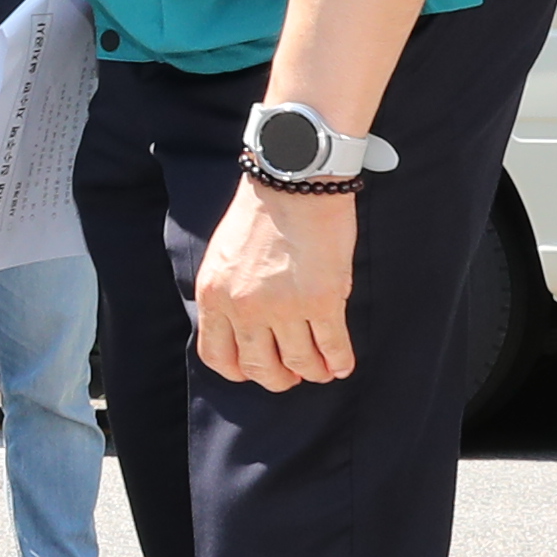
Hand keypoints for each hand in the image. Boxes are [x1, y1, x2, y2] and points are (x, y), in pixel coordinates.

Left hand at [192, 177, 358, 390]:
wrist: (294, 178)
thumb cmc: (261, 211)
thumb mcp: (224, 256)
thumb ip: (227, 293)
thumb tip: (240, 326)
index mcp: (214, 295)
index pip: (218, 356)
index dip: (240, 371)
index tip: (255, 370)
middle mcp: (244, 308)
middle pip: (259, 368)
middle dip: (278, 378)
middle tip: (292, 375)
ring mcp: (284, 307)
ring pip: (299, 363)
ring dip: (313, 372)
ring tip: (321, 370)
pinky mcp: (322, 300)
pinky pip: (331, 347)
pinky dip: (338, 362)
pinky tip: (342, 364)